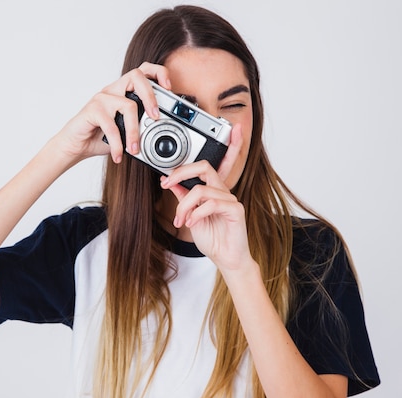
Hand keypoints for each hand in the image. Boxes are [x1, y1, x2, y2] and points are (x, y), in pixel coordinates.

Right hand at [55, 62, 171, 164]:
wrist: (75, 146)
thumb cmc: (101, 137)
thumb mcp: (126, 131)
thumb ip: (141, 126)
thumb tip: (163, 133)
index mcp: (123, 90)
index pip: (143, 71)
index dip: (158, 73)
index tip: (169, 87)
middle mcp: (113, 89)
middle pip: (136, 76)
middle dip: (151, 95)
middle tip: (155, 117)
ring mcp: (102, 98)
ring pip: (128, 105)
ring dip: (135, 131)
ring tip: (135, 150)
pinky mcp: (93, 110)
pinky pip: (111, 126)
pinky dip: (118, 143)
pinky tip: (118, 154)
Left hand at [160, 124, 254, 272]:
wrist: (226, 259)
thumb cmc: (213, 238)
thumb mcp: (190, 214)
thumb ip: (183, 197)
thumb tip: (170, 182)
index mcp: (214, 189)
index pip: (220, 160)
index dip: (229, 143)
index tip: (222, 134)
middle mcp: (224, 191)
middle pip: (205, 166)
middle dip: (181, 172)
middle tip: (166, 182)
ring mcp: (231, 199)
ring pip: (201, 190)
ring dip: (184, 206)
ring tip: (180, 220)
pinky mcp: (235, 210)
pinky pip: (210, 204)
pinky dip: (196, 213)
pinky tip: (192, 223)